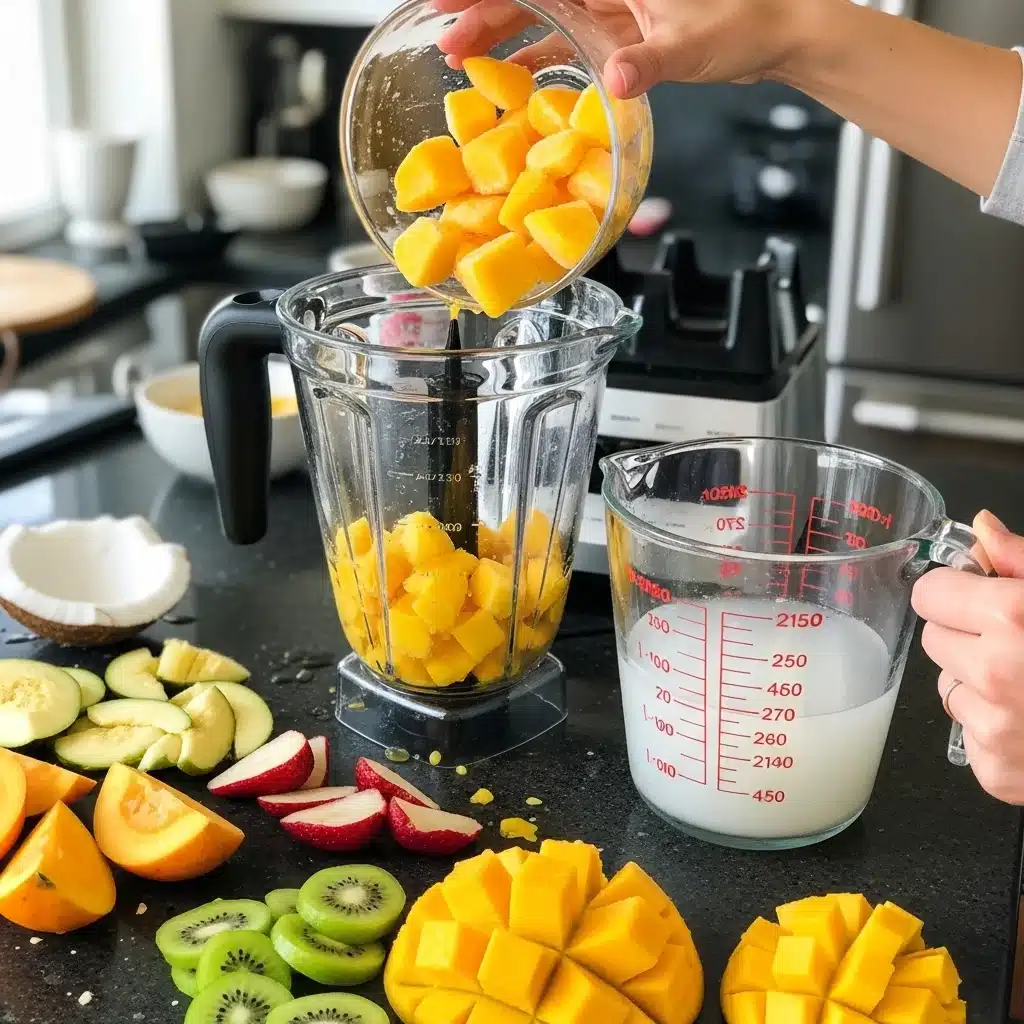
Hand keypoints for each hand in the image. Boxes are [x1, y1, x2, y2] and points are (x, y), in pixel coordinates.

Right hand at [433, 0, 829, 98]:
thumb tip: (615, 80)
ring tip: (462, 57)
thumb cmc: (743, 26)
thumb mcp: (692, 46)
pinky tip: (512, 75)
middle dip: (482, 11)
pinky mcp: (619, 33)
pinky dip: (537, 55)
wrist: (774, 35)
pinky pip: (564, 41)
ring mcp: (610, 9)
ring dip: (501, 34)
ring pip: (541, 15)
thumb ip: (650, 62)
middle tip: (443, 38)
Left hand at [912, 510, 1023, 803]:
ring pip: (950, 687)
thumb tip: (984, 529)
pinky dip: (994, 730)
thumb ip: (1023, 562)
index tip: (976, 599)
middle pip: (934, 640)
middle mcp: (993, 673)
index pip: (929, 594)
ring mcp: (993, 727)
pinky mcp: (995, 771)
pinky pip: (970, 735)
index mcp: (1012, 619)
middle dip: (966, 637)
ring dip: (979, 684)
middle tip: (1015, 643)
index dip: (955, 593)